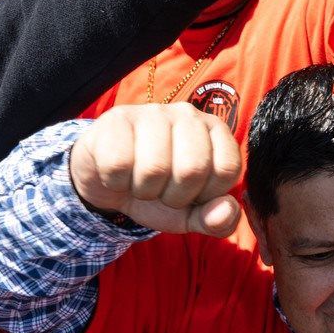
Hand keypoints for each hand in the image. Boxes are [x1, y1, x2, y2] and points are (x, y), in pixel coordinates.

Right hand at [68, 105, 242, 235]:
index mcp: (215, 131)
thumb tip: (226, 212)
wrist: (106, 180)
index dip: (206, 194)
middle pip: (192, 169)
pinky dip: (116, 181)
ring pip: (154, 168)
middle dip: (173, 196)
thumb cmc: (156, 191)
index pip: (227, 168)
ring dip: (143, 190)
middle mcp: (188, 114)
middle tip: (161, 190)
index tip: (190, 193)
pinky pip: (119, 164)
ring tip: (139, 180)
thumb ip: (216, 220)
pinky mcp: (117, 118)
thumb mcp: (189, 214)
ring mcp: (152, 112)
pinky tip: (117, 172)